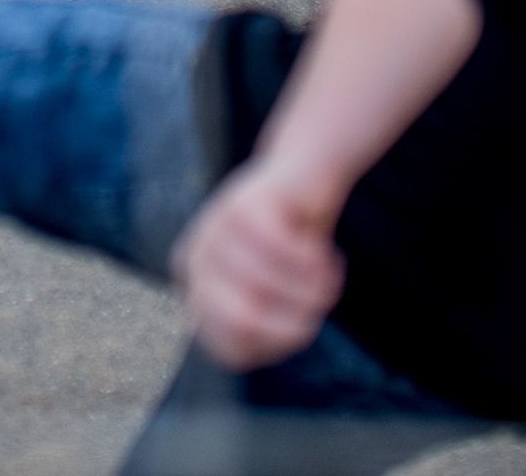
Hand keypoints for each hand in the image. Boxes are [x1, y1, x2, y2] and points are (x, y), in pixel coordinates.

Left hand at [172, 158, 345, 371]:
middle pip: (245, 321)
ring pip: (267, 286)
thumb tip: (245, 349)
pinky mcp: (241, 203)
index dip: (278, 347)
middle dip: (297, 324)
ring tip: (329, 278)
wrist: (306, 176)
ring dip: (314, 291)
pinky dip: (316, 263)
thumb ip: (256, 328)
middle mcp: (196, 260)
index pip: (231, 349)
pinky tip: (327, 254)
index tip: (302, 325)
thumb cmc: (294, 248)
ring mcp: (213, 230)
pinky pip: (283, 252)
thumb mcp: (274, 296)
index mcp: (197, 291)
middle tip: (321, 307)